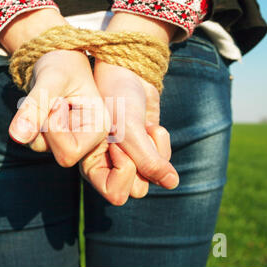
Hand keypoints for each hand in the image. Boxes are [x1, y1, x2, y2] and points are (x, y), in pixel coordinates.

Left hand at [8, 49, 109, 166]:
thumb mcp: (51, 79)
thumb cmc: (62, 63)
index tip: (57, 102)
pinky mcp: (55, 137)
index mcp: (99, 126)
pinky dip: (28, 120)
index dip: (53, 130)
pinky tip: (41, 105)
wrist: (55, 55)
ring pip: (39, 146)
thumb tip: (17, 137)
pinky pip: (31, 138)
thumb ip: (35, 107)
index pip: (70, 152)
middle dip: (44, 127)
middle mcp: (89, 138)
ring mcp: (71, 139)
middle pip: (57, 154)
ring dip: (33, 121)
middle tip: (51, 101)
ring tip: (46, 99)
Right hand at [92, 60, 178, 188]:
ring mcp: (129, 158)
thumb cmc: (117, 97)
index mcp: (93, 165)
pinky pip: (163, 161)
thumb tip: (173, 184)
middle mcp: (109, 167)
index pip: (116, 194)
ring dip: (155, 150)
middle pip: (137, 189)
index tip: (118, 144)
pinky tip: (149, 124)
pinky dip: (161, 142)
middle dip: (143, 161)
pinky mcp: (146, 149)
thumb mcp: (129, 130)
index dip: (124, 172)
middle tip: (135, 136)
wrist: (128, 72)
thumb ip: (148, 161)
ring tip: (143, 127)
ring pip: (153, 177)